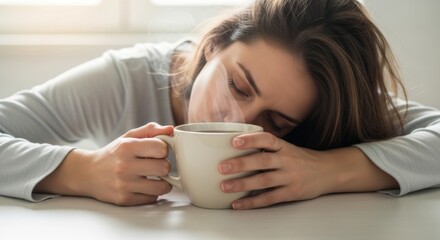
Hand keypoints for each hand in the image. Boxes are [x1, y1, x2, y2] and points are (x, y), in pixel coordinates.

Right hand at [35, 122, 173, 205]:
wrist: (88, 173)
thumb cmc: (113, 154)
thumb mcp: (129, 137)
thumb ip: (151, 130)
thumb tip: (171, 130)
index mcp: (126, 147)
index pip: (161, 148)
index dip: (163, 149)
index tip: (157, 151)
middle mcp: (124, 166)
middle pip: (164, 168)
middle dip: (163, 166)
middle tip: (155, 165)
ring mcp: (124, 185)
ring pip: (162, 187)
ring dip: (162, 182)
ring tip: (154, 177)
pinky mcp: (124, 199)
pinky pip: (152, 198)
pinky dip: (151, 193)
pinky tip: (143, 186)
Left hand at [218, 132, 323, 209]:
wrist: (327, 172)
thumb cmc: (300, 159)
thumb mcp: (286, 147)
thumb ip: (266, 147)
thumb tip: (235, 144)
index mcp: (284, 147)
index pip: (267, 139)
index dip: (251, 139)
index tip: (234, 141)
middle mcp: (287, 160)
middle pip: (262, 161)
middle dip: (241, 164)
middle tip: (222, 166)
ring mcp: (289, 177)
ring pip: (264, 181)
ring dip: (242, 184)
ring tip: (225, 187)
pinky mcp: (291, 193)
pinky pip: (269, 198)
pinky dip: (252, 202)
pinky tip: (238, 203)